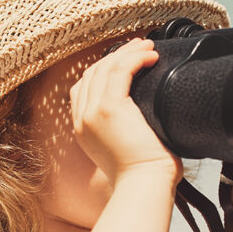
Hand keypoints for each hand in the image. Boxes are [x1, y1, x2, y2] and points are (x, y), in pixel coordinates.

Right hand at [69, 38, 182, 188]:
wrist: (144, 185)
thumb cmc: (146, 174)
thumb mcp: (129, 149)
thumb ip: (128, 129)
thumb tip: (149, 116)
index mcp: (84, 129)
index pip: (86, 87)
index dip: (105, 68)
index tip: (128, 60)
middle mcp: (82, 118)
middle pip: (93, 73)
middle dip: (117, 55)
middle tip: (141, 46)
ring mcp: (92, 113)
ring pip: (104, 68)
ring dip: (128, 53)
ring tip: (148, 47)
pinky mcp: (109, 109)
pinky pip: (119, 72)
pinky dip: (135, 59)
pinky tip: (150, 56)